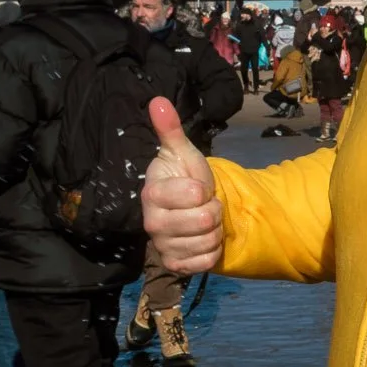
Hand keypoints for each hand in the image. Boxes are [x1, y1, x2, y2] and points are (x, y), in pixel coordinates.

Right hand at [143, 97, 221, 273]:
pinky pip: (206, 261)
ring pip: (208, 240)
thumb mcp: (183, 152)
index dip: (204, 188)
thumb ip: (170, 128)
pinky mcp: (175, 266)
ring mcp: (162, 246)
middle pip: (204, 220)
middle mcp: (151, 223)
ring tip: (204, 221)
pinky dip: (213, 251)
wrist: (192, 210)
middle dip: (213, 210)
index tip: (196, 187)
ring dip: (215, 230)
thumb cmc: (185, 178)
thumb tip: (158, 100)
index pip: (193, 194)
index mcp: (152, 194)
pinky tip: (203, 240)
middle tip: (203, 205)